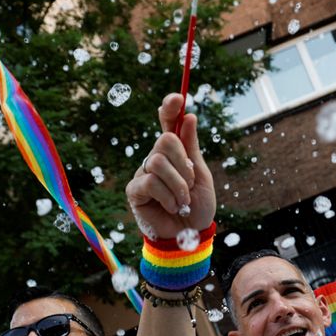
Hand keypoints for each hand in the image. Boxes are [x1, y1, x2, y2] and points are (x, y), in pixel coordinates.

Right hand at [126, 94, 215, 238]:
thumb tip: (189, 116)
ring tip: (183, 202)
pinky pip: (149, 181)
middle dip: (183, 164)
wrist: (191, 237)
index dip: (170, 108)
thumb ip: (192, 148)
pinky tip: (172, 207)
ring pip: (157, 162)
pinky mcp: (134, 191)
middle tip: (190, 184)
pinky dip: (167, 195)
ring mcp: (143, 174)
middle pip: (165, 140)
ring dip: (178, 184)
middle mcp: (156, 159)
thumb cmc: (197, 208)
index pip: (168, 124)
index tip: (178, 98)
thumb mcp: (201, 175)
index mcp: (174, 153)